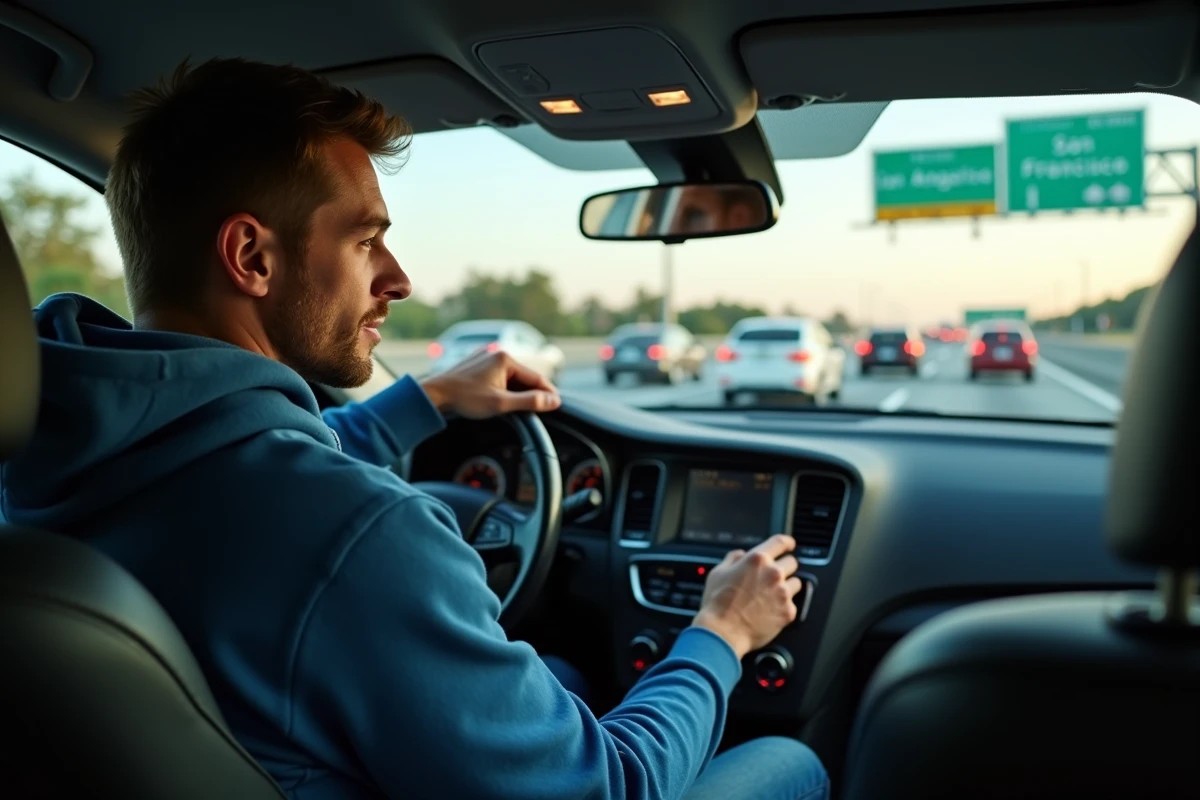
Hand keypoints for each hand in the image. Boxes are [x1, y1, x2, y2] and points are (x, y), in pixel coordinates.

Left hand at [420, 350, 561, 418]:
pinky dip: (502, 387)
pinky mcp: (476, 364)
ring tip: (515, 408)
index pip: (536, 377)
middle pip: (523, 377)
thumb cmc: (464, 399)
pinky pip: (496, 376)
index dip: (548, 393)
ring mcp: (484, 357)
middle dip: (530, 393)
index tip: (557, 404)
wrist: (433, 395)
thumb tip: (553, 401)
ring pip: (509, 377)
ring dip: (515, 391)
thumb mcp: (501, 403)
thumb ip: (529, 401)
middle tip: (538, 411)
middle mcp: (496, 353)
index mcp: (505, 358)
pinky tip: (498, 400)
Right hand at [690, 534, 801, 659]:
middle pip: (792, 562)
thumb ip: (732, 559)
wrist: (723, 632)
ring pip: (796, 583)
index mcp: (757, 560)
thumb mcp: (718, 573)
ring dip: (787, 586)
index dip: (786, 542)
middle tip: (772, 577)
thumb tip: (740, 555)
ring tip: (771, 596)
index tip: (788, 545)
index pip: (780, 542)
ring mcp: (783, 593)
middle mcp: (773, 574)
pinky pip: (793, 604)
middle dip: (784, 567)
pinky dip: (784, 606)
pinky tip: (770, 611)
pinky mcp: (788, 612)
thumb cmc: (718, 604)